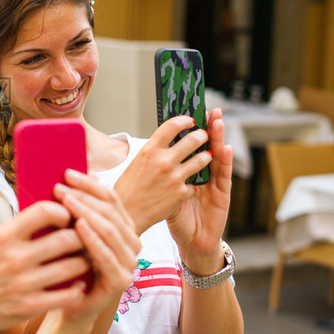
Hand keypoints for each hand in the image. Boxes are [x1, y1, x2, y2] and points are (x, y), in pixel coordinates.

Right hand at [0, 200, 92, 333]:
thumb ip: (17, 231)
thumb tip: (48, 214)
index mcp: (3, 237)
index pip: (43, 212)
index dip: (62, 211)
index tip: (67, 216)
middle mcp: (14, 258)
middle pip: (66, 239)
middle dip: (81, 238)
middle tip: (84, 240)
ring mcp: (23, 284)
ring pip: (73, 267)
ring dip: (84, 263)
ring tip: (84, 260)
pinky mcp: (29, 307)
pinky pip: (67, 295)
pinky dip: (78, 289)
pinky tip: (78, 285)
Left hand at [53, 171, 140, 319]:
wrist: (67, 302)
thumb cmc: (68, 263)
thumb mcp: (72, 231)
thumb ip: (76, 208)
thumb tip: (69, 173)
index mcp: (123, 227)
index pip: (111, 198)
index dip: (90, 184)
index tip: (67, 173)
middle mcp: (132, 243)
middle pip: (110, 212)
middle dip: (84, 197)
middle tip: (60, 188)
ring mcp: (129, 263)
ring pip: (110, 230)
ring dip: (86, 212)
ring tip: (65, 201)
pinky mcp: (120, 281)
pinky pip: (107, 255)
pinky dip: (92, 238)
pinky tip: (77, 226)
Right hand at [114, 115, 213, 232]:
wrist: (127, 214)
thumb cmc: (128, 188)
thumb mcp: (137, 163)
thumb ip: (154, 151)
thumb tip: (168, 140)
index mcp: (149, 150)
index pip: (172, 126)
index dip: (184, 120)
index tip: (191, 120)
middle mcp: (163, 161)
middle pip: (192, 140)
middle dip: (202, 136)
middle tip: (204, 136)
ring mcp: (174, 177)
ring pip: (201, 160)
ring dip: (206, 156)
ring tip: (206, 156)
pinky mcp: (182, 193)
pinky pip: (194, 183)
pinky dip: (192, 183)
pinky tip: (187, 184)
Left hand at [166, 107, 233, 259]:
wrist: (191, 242)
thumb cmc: (177, 218)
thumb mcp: (164, 194)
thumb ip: (160, 177)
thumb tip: (141, 159)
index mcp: (186, 170)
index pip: (190, 145)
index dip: (190, 129)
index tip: (187, 111)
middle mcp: (203, 173)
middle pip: (205, 146)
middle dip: (206, 127)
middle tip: (206, 109)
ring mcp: (214, 182)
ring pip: (217, 156)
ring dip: (218, 138)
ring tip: (217, 120)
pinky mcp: (222, 194)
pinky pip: (224, 176)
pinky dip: (225, 161)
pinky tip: (225, 148)